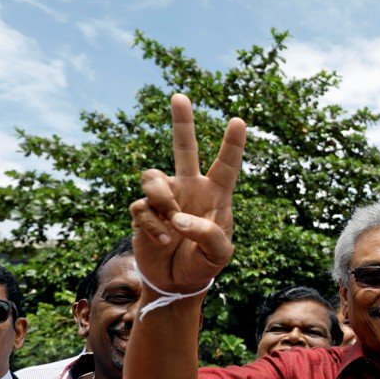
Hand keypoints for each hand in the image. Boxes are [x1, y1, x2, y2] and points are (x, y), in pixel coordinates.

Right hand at [130, 94, 245, 294]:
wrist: (177, 282)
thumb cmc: (205, 264)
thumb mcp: (219, 254)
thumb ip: (207, 234)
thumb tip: (179, 217)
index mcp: (216, 195)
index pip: (226, 165)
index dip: (232, 144)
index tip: (239, 120)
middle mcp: (189, 188)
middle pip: (184, 148)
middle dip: (182, 122)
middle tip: (179, 96)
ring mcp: (165, 198)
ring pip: (153, 178)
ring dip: (161, 199)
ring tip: (172, 222)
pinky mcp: (143, 212)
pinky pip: (140, 206)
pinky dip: (153, 225)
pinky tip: (162, 239)